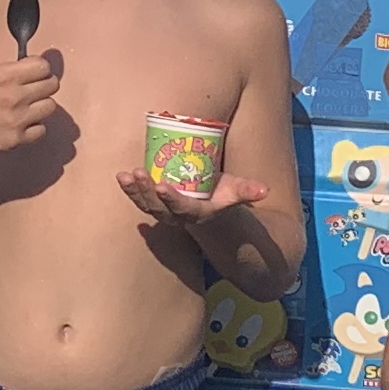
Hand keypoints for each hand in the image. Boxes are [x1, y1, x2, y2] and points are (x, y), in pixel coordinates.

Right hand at [0, 16, 59, 166]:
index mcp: (3, 77)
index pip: (42, 66)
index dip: (38, 65)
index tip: (28, 68)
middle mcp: (14, 98)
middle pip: (51, 85)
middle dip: (43, 82)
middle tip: (30, 84)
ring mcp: (17, 120)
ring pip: (50, 106)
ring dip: (42, 103)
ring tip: (27, 102)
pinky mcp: (16, 140)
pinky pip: (42, 130)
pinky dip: (35, 126)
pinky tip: (21, 120)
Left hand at [116, 168, 270, 235]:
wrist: (210, 203)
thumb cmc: (223, 194)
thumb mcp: (237, 191)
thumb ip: (248, 191)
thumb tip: (265, 190)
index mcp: (198, 213)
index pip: (183, 209)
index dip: (171, 199)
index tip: (161, 186)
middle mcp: (178, 216)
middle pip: (159, 208)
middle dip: (146, 192)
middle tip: (138, 174)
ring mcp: (164, 211)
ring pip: (146, 205)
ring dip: (134, 192)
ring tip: (125, 175)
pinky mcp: (155, 203)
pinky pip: (140, 198)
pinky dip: (130, 190)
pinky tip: (122, 177)